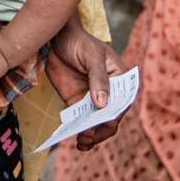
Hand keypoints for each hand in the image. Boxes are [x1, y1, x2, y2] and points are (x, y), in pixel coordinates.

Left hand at [47, 23, 124, 150]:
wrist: (57, 38)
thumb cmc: (80, 42)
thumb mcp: (92, 56)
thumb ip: (98, 78)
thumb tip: (103, 104)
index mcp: (121, 80)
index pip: (122, 102)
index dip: (116, 114)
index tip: (106, 123)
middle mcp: (110, 93)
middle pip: (111, 117)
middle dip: (101, 129)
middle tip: (88, 135)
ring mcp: (93, 99)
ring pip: (96, 124)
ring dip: (91, 135)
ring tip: (82, 142)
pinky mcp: (77, 103)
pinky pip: (80, 121)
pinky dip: (78, 131)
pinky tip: (73, 139)